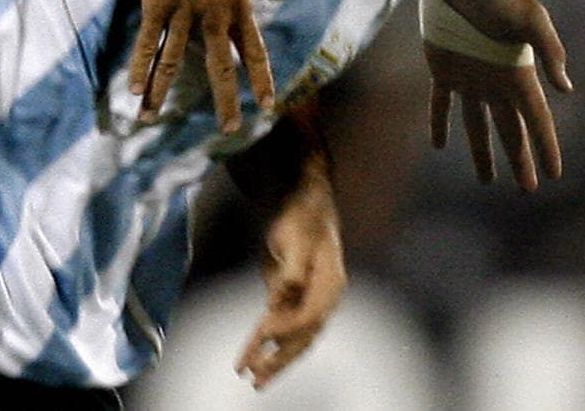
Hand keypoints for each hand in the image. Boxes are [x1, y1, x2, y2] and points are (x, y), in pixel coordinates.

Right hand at [129, 0, 303, 131]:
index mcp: (240, 5)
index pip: (253, 50)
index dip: (261, 78)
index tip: (267, 104)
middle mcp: (213, 14)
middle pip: (219, 66)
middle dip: (224, 99)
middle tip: (228, 129)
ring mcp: (183, 9)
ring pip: (173, 60)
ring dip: (162, 91)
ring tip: (153, 119)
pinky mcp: (157, 1)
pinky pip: (148, 40)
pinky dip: (140, 65)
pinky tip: (133, 89)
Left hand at [235, 175, 345, 388]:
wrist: (306, 203)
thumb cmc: (302, 216)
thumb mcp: (296, 235)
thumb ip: (291, 269)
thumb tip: (276, 299)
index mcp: (330, 283)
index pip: (309, 316)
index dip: (286, 329)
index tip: (262, 333)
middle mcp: (325, 298)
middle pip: (304, 336)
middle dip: (280, 360)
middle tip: (256, 380)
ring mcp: (312, 301)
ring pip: (295, 339)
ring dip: (274, 359)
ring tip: (253, 380)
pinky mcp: (298, 301)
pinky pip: (284, 328)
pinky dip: (269, 343)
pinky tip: (253, 356)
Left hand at [424, 0, 571, 189]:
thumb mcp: (531, 17)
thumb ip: (550, 49)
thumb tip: (566, 88)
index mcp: (519, 73)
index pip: (537, 119)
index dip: (546, 146)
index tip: (554, 174)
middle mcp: (496, 81)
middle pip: (511, 130)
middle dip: (521, 159)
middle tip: (528, 188)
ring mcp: (470, 77)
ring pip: (477, 126)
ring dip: (482, 153)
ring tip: (487, 181)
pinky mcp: (444, 69)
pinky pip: (441, 104)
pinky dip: (440, 124)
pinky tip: (438, 144)